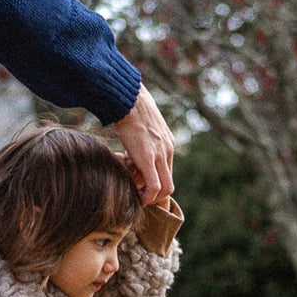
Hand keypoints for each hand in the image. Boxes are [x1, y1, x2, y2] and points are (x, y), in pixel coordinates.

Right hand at [112, 85, 174, 205]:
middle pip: (169, 184)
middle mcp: (168, 149)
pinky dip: (147, 197)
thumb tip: (130, 147)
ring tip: (134, 189)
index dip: (154, 182)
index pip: (166, 172)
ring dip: (150, 196)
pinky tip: (136, 196)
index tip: (138, 182)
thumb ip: (142, 138)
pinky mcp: (148, 158)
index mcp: (167, 142)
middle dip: (153, 193)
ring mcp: (160, 154)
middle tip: (137, 191)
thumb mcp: (141, 124)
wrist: (127, 98)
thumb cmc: (129, 108)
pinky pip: (154, 186)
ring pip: (165, 189)